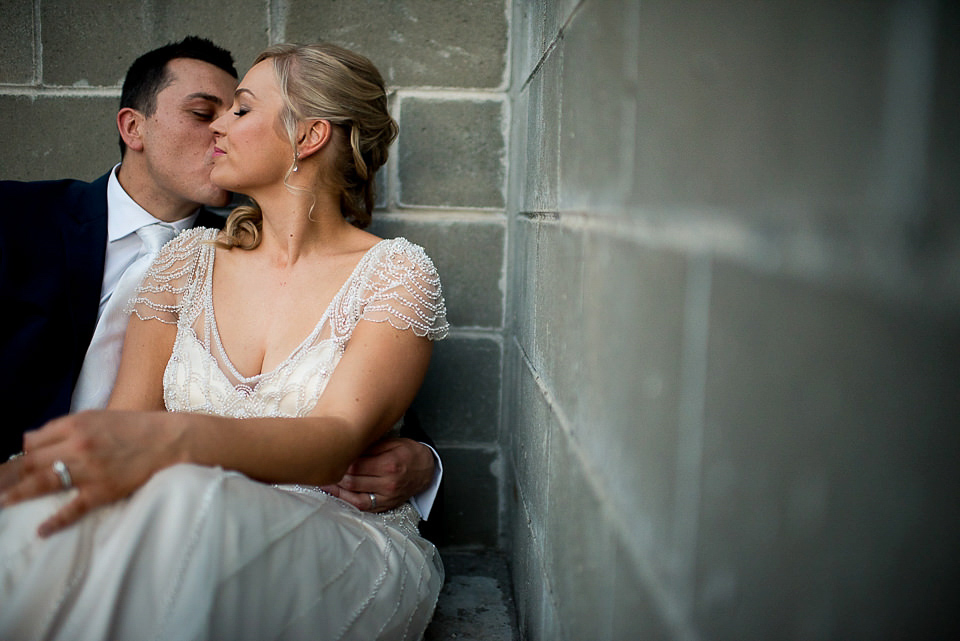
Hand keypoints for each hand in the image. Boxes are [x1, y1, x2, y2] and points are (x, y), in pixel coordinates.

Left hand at [0, 410, 174, 536]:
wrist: (169, 440)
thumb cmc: (134, 427)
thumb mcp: (98, 417)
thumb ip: (67, 428)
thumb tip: (34, 442)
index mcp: (76, 424)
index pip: (31, 440)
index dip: (15, 453)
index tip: (6, 464)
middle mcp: (78, 446)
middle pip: (30, 462)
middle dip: (6, 474)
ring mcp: (89, 471)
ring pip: (43, 484)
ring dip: (16, 494)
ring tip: (0, 502)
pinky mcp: (102, 491)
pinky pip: (74, 508)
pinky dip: (56, 521)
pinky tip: (41, 531)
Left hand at [320, 437, 434, 511]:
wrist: (426, 470)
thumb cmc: (408, 452)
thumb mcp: (392, 443)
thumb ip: (370, 446)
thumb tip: (345, 446)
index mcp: (389, 464)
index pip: (356, 464)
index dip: (340, 460)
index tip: (329, 455)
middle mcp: (388, 484)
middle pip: (352, 481)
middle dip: (335, 475)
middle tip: (324, 467)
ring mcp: (386, 498)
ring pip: (353, 497)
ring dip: (336, 490)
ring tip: (324, 481)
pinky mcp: (385, 506)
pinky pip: (361, 506)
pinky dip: (346, 500)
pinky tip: (337, 493)